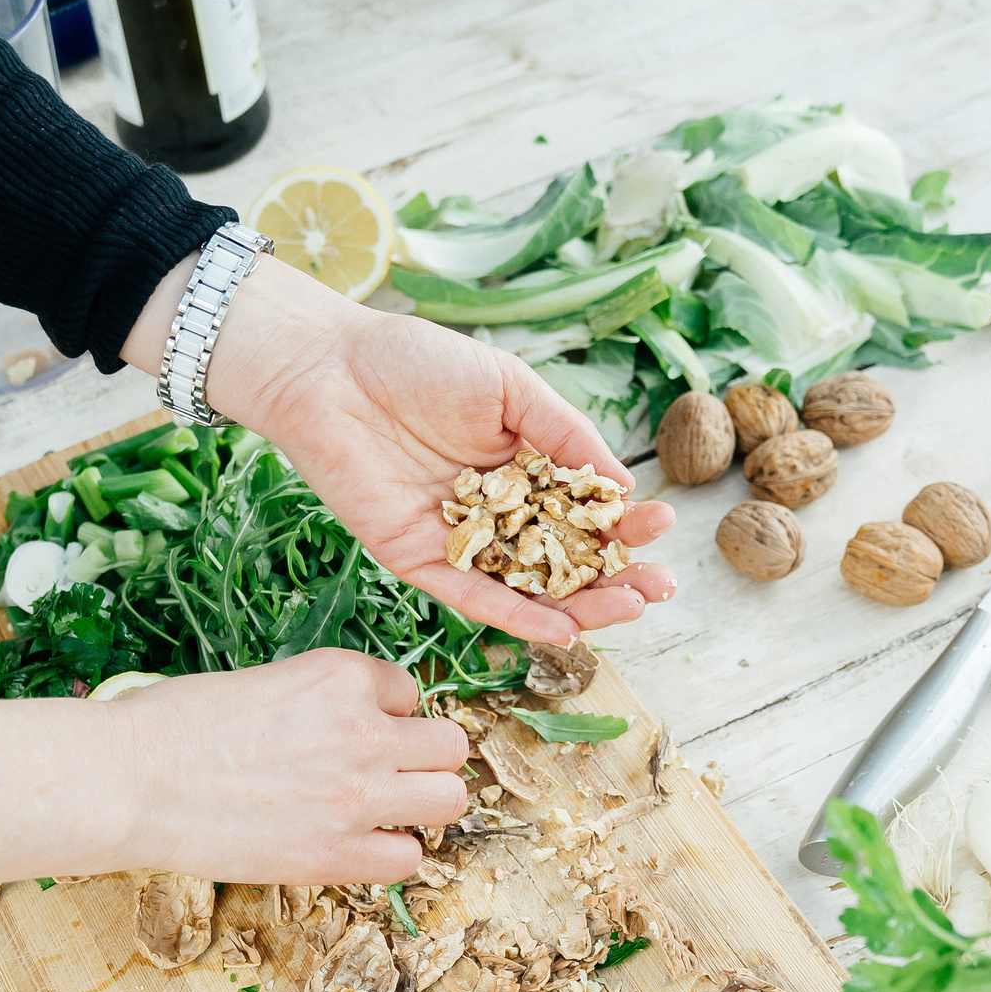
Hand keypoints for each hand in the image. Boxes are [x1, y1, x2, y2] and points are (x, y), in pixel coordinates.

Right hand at [104, 650, 468, 883]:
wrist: (131, 781)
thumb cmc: (174, 725)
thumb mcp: (263, 684)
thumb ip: (321, 704)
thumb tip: (346, 727)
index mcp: (343, 677)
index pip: (409, 692)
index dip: (384, 716)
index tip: (351, 733)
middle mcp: (364, 731)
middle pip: (450, 745)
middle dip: (422, 759)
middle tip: (384, 774)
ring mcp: (358, 795)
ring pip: (449, 800)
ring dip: (420, 806)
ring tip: (378, 812)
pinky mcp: (337, 854)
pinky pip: (408, 860)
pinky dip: (386, 855)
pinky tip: (350, 847)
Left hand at [125, 256, 677, 646]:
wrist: (329, 370)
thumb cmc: (416, 363)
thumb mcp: (510, 389)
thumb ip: (565, 435)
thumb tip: (619, 486)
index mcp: (523, 468)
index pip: (585, 510)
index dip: (624, 525)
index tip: (661, 528)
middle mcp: (497, 512)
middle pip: (565, 560)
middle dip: (616, 576)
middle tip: (658, 587)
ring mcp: (461, 541)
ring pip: (528, 589)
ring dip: (581, 606)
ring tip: (629, 609)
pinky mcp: (419, 561)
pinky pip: (474, 598)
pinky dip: (518, 617)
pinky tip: (563, 629)